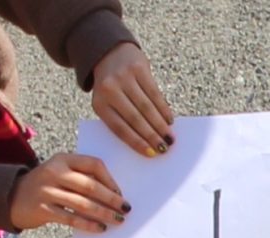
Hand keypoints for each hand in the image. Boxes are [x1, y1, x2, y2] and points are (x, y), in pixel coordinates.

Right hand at [10, 153, 128, 233]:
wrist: (12, 197)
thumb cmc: (47, 186)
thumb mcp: (61, 173)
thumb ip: (83, 178)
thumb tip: (115, 195)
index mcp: (63, 159)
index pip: (93, 164)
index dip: (110, 180)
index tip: (121, 193)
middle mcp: (54, 172)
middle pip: (90, 185)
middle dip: (111, 199)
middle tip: (125, 209)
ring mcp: (46, 191)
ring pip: (83, 203)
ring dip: (103, 213)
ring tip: (117, 220)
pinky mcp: (42, 209)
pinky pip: (71, 218)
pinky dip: (88, 224)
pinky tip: (100, 228)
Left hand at [92, 42, 174, 157]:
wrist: (109, 52)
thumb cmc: (112, 86)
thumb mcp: (109, 102)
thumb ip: (122, 119)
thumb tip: (146, 141)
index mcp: (100, 103)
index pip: (120, 128)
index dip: (136, 141)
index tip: (151, 153)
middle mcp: (110, 89)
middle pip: (135, 118)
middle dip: (152, 136)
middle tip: (164, 148)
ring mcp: (124, 77)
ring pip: (147, 107)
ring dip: (160, 125)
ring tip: (170, 137)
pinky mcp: (138, 68)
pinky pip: (155, 93)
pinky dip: (164, 109)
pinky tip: (169, 119)